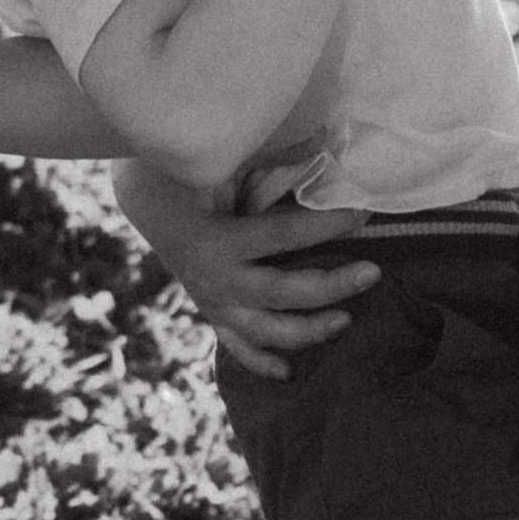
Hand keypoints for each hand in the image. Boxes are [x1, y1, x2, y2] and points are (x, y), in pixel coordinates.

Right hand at [109, 160, 378, 382]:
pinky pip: (235, 346)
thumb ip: (272, 163)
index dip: (327, 224)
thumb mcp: (225, 165)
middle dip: (331, 285)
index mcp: (219, 240)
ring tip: (346, 319)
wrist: (146, 199)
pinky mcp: (211, 312)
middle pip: (283, 293)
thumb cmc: (190, 175)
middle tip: (372, 272)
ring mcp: (213, 302)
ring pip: (266, 332)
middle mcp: (217, 279)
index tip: (363, 211)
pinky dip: (260, 362)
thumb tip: (328, 147)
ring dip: (307, 331)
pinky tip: (287, 372)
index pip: (284, 235)